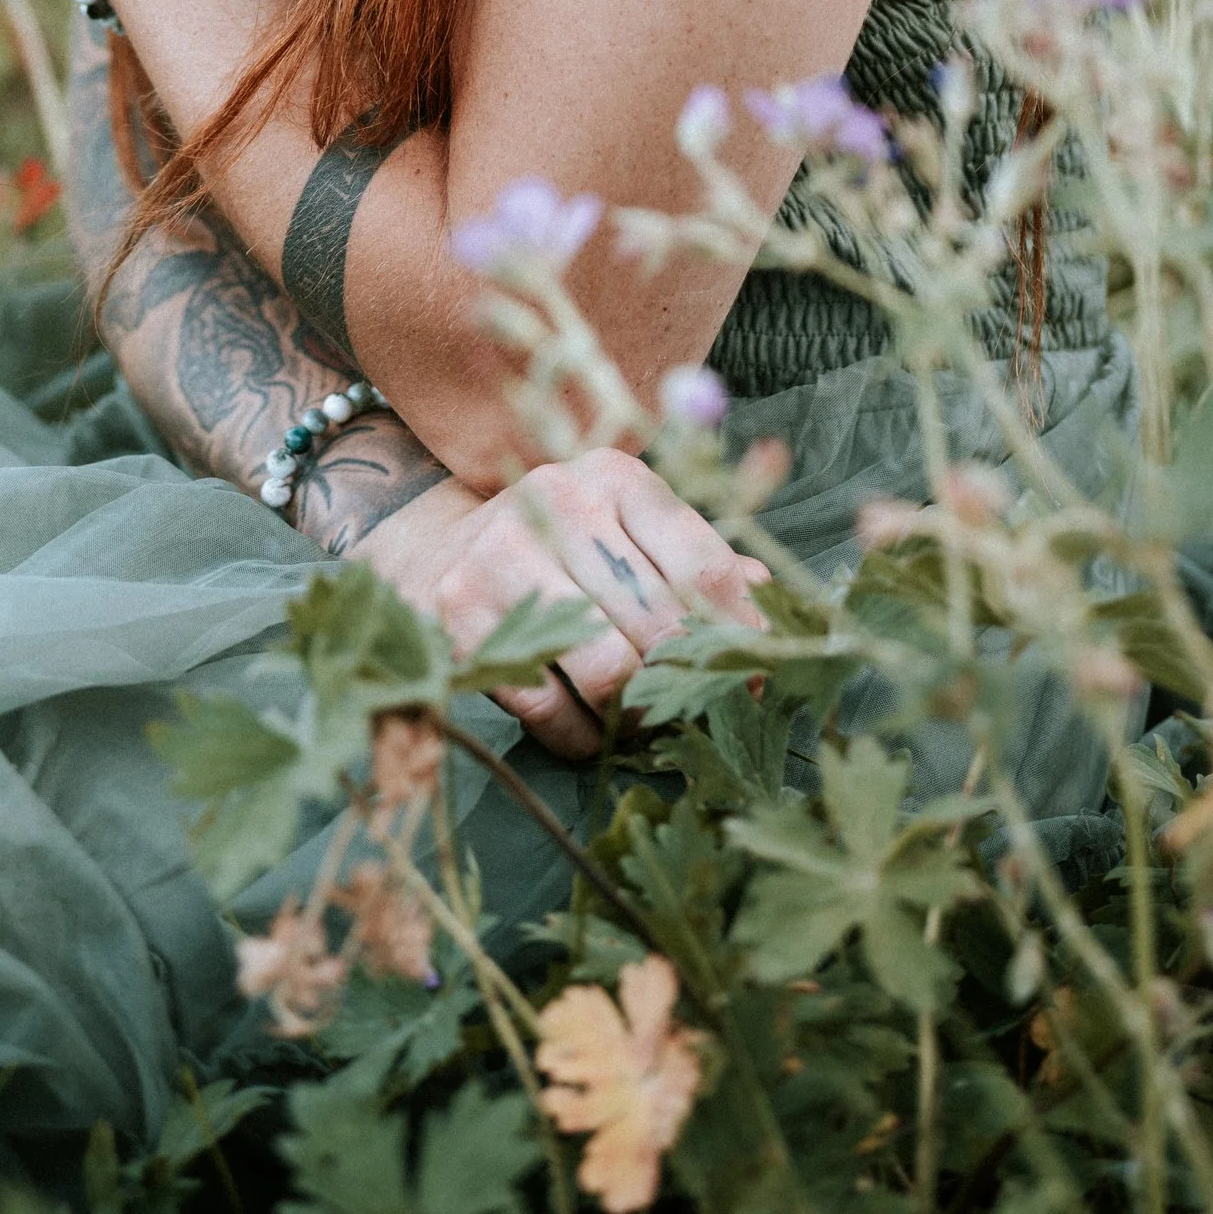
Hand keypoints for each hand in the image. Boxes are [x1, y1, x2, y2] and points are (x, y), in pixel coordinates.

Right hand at [350, 449, 767, 760]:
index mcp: (617, 477)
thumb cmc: (562, 550)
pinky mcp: (459, 613)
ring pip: (609, 671)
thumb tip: (778, 609)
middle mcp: (561, 501)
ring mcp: (504, 553)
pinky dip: (577, 736)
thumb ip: (703, 566)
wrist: (434, 549)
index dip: (741, 635)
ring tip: (634, 720)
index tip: (755, 678)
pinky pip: (547, 706)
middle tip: (687, 710)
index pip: (706, 565)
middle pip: (662, 627)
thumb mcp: (632, 533)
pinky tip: (582, 727)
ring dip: (633, 718)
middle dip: (684, 685)